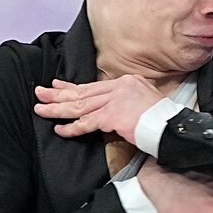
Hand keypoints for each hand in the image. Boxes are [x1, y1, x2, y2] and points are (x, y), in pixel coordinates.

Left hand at [33, 76, 164, 142]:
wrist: (173, 127)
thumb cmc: (162, 119)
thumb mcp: (145, 101)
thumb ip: (126, 101)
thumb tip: (111, 110)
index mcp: (126, 82)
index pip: (93, 85)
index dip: (71, 86)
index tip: (56, 86)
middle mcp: (119, 88)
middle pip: (83, 92)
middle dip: (58, 94)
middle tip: (40, 94)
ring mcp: (116, 101)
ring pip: (80, 106)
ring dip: (58, 109)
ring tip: (41, 110)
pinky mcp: (114, 116)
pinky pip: (87, 123)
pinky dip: (72, 127)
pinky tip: (60, 130)